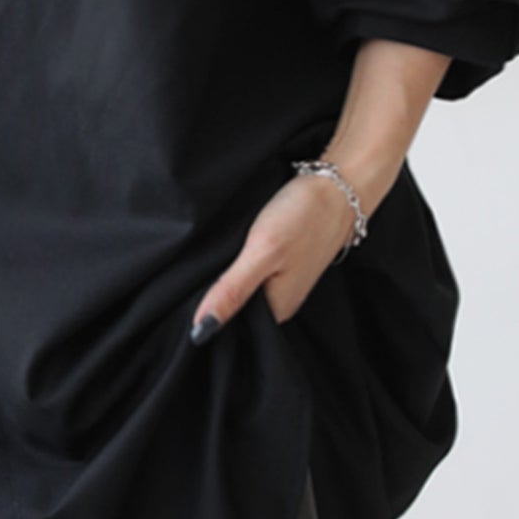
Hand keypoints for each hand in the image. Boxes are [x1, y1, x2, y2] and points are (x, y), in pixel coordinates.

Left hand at [188, 172, 360, 339]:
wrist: (340, 187)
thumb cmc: (303, 216)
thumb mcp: (262, 252)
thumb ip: (232, 291)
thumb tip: (201, 332)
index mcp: (276, 310)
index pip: (229, 328)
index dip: (203, 318)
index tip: (179, 304)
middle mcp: (280, 303)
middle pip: (235, 312)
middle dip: (210, 300)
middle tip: (183, 283)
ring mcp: (283, 285)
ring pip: (242, 294)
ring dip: (222, 284)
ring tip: (197, 270)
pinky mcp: (284, 267)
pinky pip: (252, 276)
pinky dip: (236, 269)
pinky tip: (225, 258)